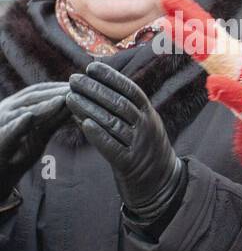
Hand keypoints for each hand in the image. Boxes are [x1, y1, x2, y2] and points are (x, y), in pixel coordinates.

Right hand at [0, 82, 70, 199]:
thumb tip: (74, 108)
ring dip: (41, 105)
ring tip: (61, 98)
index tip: (80, 84)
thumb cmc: (16, 155)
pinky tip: (28, 117)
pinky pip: (6, 132)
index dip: (57, 86)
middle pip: (31, 98)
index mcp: (15, 108)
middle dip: (55, 92)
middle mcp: (6, 112)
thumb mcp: (37, 135)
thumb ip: (52, 121)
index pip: (37, 92)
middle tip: (77, 88)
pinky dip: (17, 124)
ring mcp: (0, 126)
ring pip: (21, 112)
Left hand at [67, 61, 185, 223]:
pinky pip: (112, 148)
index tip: (91, 67)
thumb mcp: (143, 125)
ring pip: (113, 123)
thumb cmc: (144, 149)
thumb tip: (95, 86)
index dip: (111, 77)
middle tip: (73, 80)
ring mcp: (139, 146)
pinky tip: (83, 124)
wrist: (162, 183)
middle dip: (95, 90)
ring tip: (70, 98)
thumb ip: (125, 109)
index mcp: (149, 114)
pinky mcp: (130, 164)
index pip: (131, 90)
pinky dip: (98, 135)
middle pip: (119, 104)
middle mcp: (146, 127)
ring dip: (89, 109)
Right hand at [160, 0, 241, 129]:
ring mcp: (226, 46)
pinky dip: (195, 21)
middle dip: (187, 12)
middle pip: (206, 28)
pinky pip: (208, 31)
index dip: (186, 35)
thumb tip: (212, 82)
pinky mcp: (224, 46)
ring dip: (189, 12)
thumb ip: (231, 92)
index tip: (167, 23)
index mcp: (230, 63)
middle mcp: (227, 50)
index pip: (204, 47)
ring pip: (206, 26)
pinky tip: (181, 15)